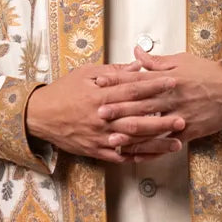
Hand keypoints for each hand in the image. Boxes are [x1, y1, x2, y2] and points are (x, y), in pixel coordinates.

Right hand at [25, 59, 184, 163]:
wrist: (39, 116)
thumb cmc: (63, 92)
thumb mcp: (85, 74)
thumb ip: (113, 71)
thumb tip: (137, 66)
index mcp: (99, 95)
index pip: (132, 90)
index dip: (153, 86)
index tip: (172, 82)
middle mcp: (101, 118)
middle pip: (137, 118)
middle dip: (161, 119)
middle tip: (182, 117)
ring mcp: (99, 137)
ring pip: (133, 140)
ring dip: (156, 142)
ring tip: (176, 142)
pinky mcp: (96, 151)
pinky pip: (120, 156)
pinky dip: (138, 156)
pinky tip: (154, 156)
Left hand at [94, 45, 221, 152]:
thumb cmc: (207, 73)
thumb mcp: (182, 61)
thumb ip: (156, 61)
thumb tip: (136, 53)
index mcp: (168, 79)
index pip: (138, 80)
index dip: (118, 82)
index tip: (100, 84)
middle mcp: (172, 98)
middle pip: (141, 105)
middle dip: (119, 109)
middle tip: (99, 113)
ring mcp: (180, 116)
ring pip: (152, 127)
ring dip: (131, 133)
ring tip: (112, 138)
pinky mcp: (188, 132)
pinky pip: (166, 143)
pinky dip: (151, 150)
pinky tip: (136, 155)